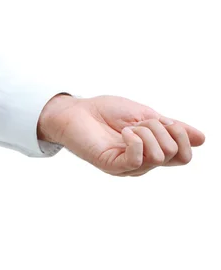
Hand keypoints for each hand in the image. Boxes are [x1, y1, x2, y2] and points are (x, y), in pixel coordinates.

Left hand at [37, 94, 205, 175]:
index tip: (160, 119)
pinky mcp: (112, 165)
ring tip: (126, 128)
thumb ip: (171, 128)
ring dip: (146, 132)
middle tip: (137, 123)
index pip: (184, 155)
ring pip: (160, 156)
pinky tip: (123, 133)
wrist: (76, 111)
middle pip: (175, 153)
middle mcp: (143, 162)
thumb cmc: (106, 111)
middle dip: (160, 129)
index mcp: (153, 151)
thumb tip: (201, 139)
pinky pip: (138, 159)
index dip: (180, 134)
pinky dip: (135, 140)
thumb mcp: (145, 115)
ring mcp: (128, 166)